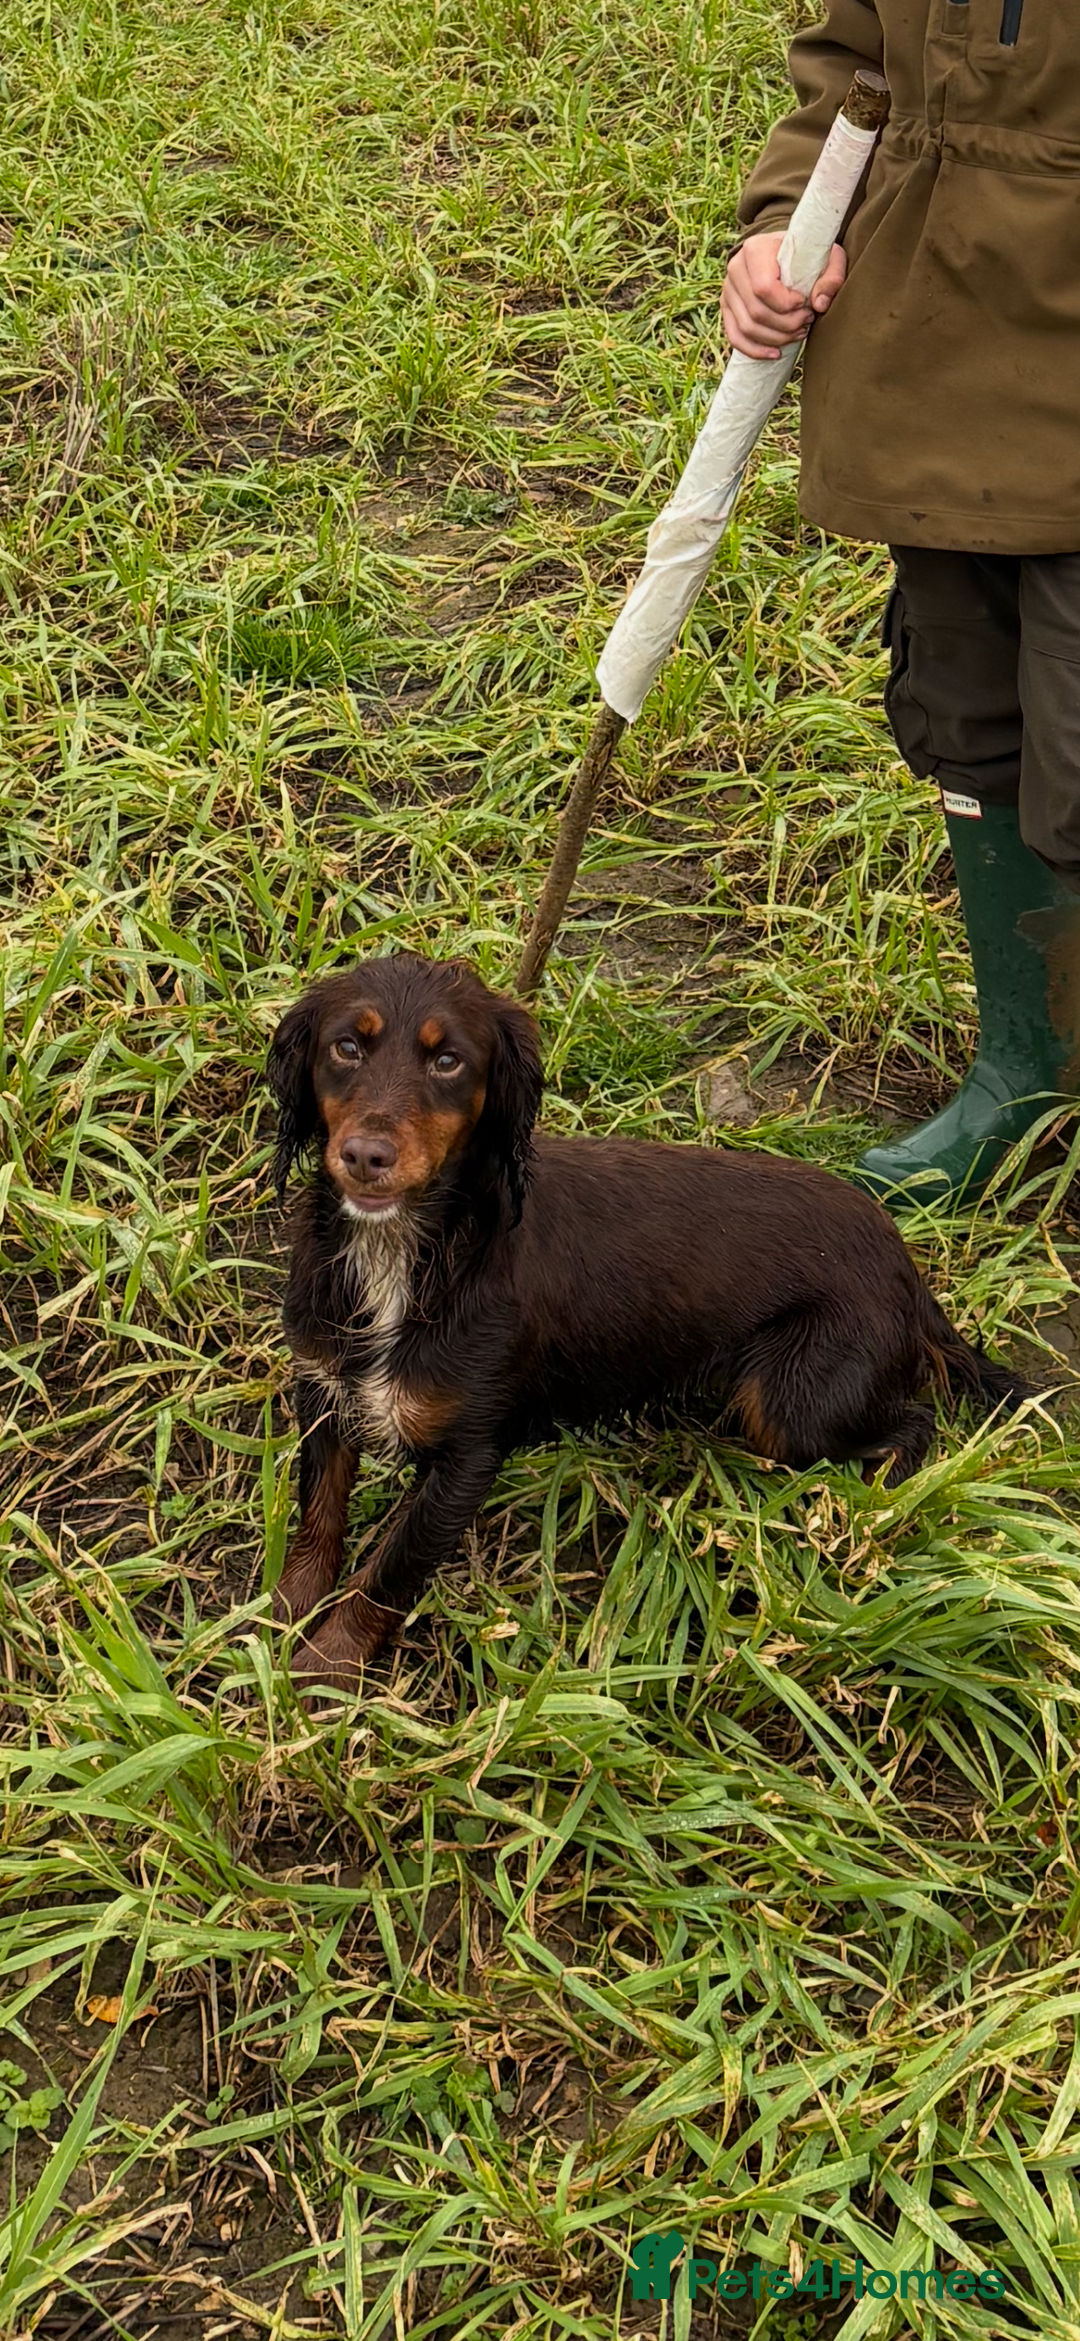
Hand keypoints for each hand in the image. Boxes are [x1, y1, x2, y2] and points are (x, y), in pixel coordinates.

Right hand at [721, 232, 846, 359]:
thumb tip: (820, 304)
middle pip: (756, 312)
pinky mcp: (727, 308)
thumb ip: (831, 276)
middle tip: (806, 321)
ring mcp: (728, 290)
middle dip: (786, 325)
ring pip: (747, 328)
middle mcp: (735, 268)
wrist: (785, 255)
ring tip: (798, 333)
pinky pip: (735, 337)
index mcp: (755, 249)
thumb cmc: (807, 256)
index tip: (805, 303)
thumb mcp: (828, 257)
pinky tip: (776, 353)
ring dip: (776, 338)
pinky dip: (755, 350)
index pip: (763, 287)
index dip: (786, 304)